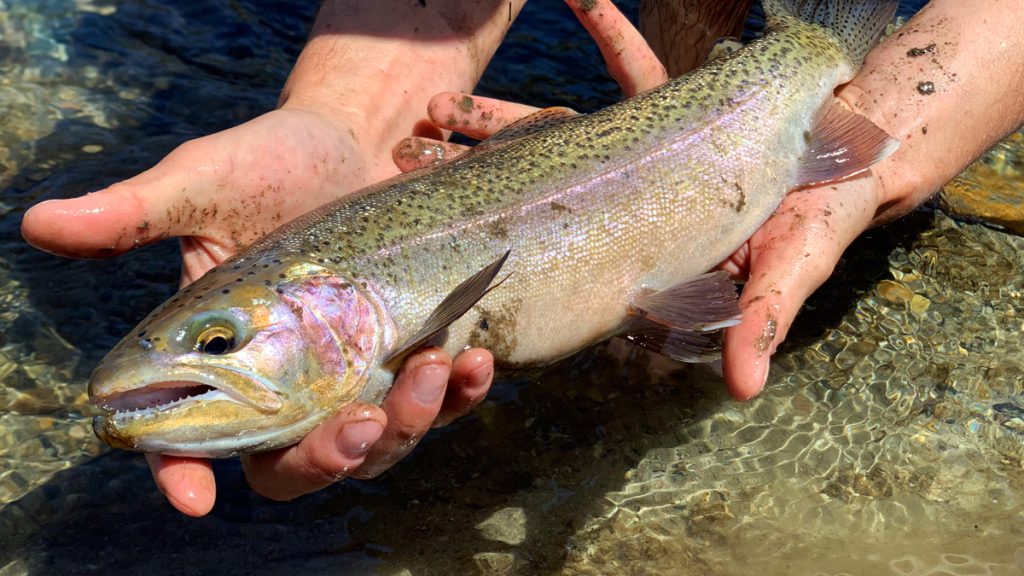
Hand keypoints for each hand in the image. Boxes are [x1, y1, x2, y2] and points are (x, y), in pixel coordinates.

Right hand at [21, 103, 494, 515]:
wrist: (362, 140)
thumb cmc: (273, 162)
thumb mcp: (205, 181)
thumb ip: (135, 211)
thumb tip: (40, 224)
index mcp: (222, 356)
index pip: (187, 435)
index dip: (181, 473)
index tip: (193, 499)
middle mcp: (288, 381)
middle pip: (294, 463)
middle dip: (326, 462)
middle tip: (357, 425)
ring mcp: (355, 375)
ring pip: (374, 447)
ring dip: (407, 427)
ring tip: (431, 366)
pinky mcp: (413, 356)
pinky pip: (440, 403)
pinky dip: (462, 395)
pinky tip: (473, 360)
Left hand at [393, 0, 1023, 400]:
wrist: (856, 160)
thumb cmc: (820, 224)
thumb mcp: (791, 268)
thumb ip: (762, 317)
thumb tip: (743, 388)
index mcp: (641, 246)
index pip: (559, 245)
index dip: (506, 239)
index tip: (442, 224)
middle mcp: (628, 205)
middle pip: (534, 188)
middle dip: (474, 173)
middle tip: (413, 149)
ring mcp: (638, 155)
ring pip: (557, 131)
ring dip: (503, 115)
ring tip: (442, 104)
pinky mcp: (667, 109)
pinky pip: (630, 66)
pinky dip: (607, 28)